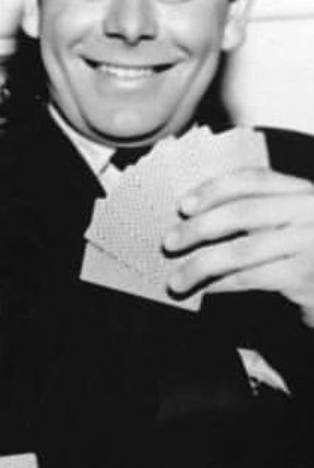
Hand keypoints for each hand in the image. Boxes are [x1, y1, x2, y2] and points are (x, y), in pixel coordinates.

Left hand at [164, 166, 313, 325]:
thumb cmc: (308, 252)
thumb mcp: (292, 221)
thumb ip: (258, 211)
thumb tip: (192, 217)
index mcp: (304, 192)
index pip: (254, 179)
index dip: (214, 189)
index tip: (183, 205)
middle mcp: (310, 212)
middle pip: (242, 213)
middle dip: (197, 229)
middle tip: (169, 243)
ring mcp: (310, 244)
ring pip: (241, 251)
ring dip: (200, 266)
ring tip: (176, 280)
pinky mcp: (305, 277)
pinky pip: (250, 278)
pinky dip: (221, 284)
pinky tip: (205, 288)